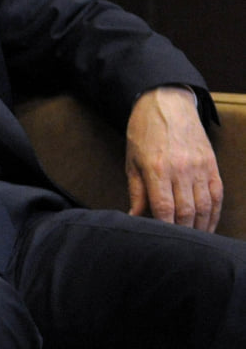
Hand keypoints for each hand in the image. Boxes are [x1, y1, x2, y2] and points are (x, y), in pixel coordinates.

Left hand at [125, 86, 222, 229]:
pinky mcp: (212, 165)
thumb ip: (136, 191)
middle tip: (177, 245)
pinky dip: (214, 213)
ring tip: (193, 241)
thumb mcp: (131, 161)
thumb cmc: (143, 133)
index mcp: (158, 169)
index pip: (165, 207)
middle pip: (187, 211)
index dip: (165, 227)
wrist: (166, 103)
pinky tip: (208, 225)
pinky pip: (217, 195)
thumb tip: (134, 217)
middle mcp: (181, 169)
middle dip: (183, 232)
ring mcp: (199, 167)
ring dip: (200, 227)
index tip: (162, 240)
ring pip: (205, 206)